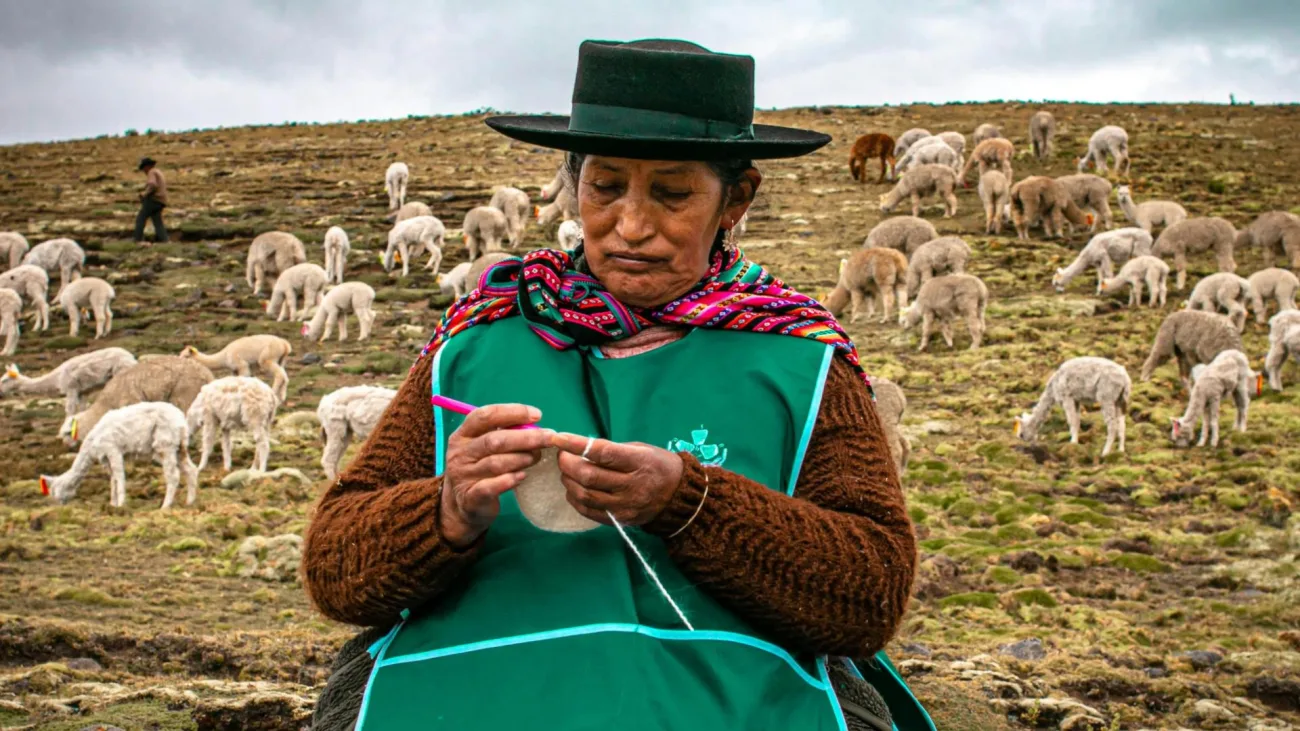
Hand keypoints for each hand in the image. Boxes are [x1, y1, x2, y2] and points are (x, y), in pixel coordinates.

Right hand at [440, 404, 552, 547]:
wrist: (463, 504)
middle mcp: (460, 453)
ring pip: (495, 463)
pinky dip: (508, 481)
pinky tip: (522, 477)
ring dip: (520, 458)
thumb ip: (505, 434)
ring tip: (536, 458)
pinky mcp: (470, 497)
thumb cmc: (481, 467)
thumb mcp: (485, 447)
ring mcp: (463, 476)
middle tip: (548, 438)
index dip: (512, 412)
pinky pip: (490, 487)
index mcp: (463, 434)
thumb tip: (535, 426)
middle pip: (494, 440)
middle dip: (525, 437)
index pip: (485, 415)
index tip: (537, 415)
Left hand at [551, 433, 683, 526]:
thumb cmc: (658, 465)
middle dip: (568, 464)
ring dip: (568, 481)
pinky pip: (589, 511)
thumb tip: (578, 449)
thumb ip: (612, 450)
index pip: (603, 453)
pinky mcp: (619, 520)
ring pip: (585, 495)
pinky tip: (573, 488)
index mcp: (639, 462)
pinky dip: (575, 499)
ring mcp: (625, 506)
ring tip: (567, 472)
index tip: (558, 437)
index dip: (577, 445)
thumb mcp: (640, 449)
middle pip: (590, 477)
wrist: (679, 496)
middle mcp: (632, 486)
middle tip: (562, 455)